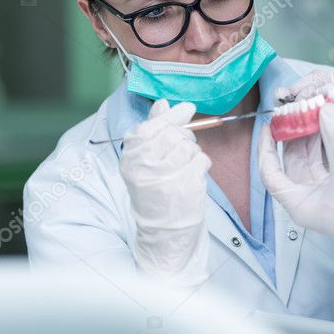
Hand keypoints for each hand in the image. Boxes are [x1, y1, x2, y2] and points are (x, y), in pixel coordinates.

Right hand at [120, 99, 211, 284]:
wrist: (163, 230)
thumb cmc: (155, 191)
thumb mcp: (145, 162)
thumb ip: (153, 129)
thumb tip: (164, 102)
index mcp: (130, 158)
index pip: (151, 126)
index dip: (172, 116)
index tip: (186, 110)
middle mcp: (144, 167)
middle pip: (173, 134)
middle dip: (184, 137)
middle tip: (182, 151)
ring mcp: (165, 176)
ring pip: (189, 146)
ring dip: (193, 153)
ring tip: (185, 166)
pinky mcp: (186, 185)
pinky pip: (202, 159)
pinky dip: (202, 164)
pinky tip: (193, 175)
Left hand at [259, 103, 333, 271]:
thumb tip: (324, 109)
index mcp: (299, 203)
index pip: (270, 172)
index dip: (266, 147)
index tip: (269, 126)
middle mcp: (309, 200)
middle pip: (292, 161)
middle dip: (297, 135)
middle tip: (301, 111)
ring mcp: (326, 196)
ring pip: (313, 159)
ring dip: (318, 137)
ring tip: (322, 113)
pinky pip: (329, 162)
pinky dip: (332, 144)